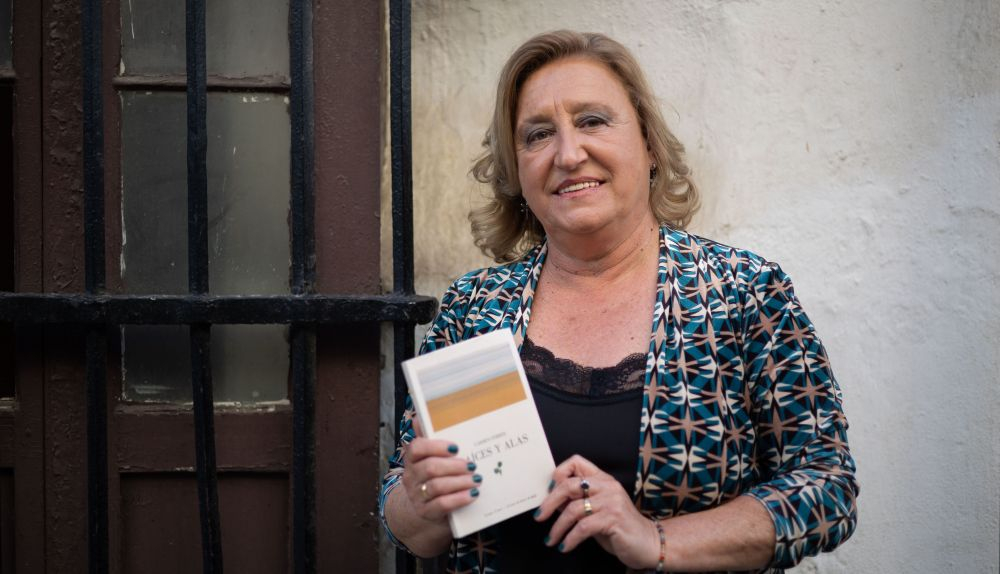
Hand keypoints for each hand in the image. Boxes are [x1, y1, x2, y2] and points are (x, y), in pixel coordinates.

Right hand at [400, 416, 481, 523]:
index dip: (436, 446)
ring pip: (436, 487)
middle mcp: (411, 476)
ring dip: (459, 482)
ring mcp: (417, 495)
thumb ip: (428, 437)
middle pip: (430, 468)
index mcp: (412, 459)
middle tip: (472, 464)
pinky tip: (472, 494)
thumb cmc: (433, 476)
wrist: (426, 508)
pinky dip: (459, 499)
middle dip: (454, 466)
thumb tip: (418, 415)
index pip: (416, 448)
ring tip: (476, 479)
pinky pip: (441, 505)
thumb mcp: (430, 457)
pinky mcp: (426, 512)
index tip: (455, 447)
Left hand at [534, 455, 658, 568]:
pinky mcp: (614, 519)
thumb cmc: (618, 527)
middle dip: (549, 502)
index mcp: (603, 479)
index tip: (548, 491)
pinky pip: (583, 527)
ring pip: (573, 509)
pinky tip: (565, 546)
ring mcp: (612, 501)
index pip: (576, 462)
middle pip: (569, 485)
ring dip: (558, 527)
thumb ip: (577, 502)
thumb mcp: (595, 510)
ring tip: (551, 539)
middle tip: (539, 516)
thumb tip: (550, 500)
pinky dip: (570, 538)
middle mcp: (607, 486)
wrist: (646, 543)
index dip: (558, 473)